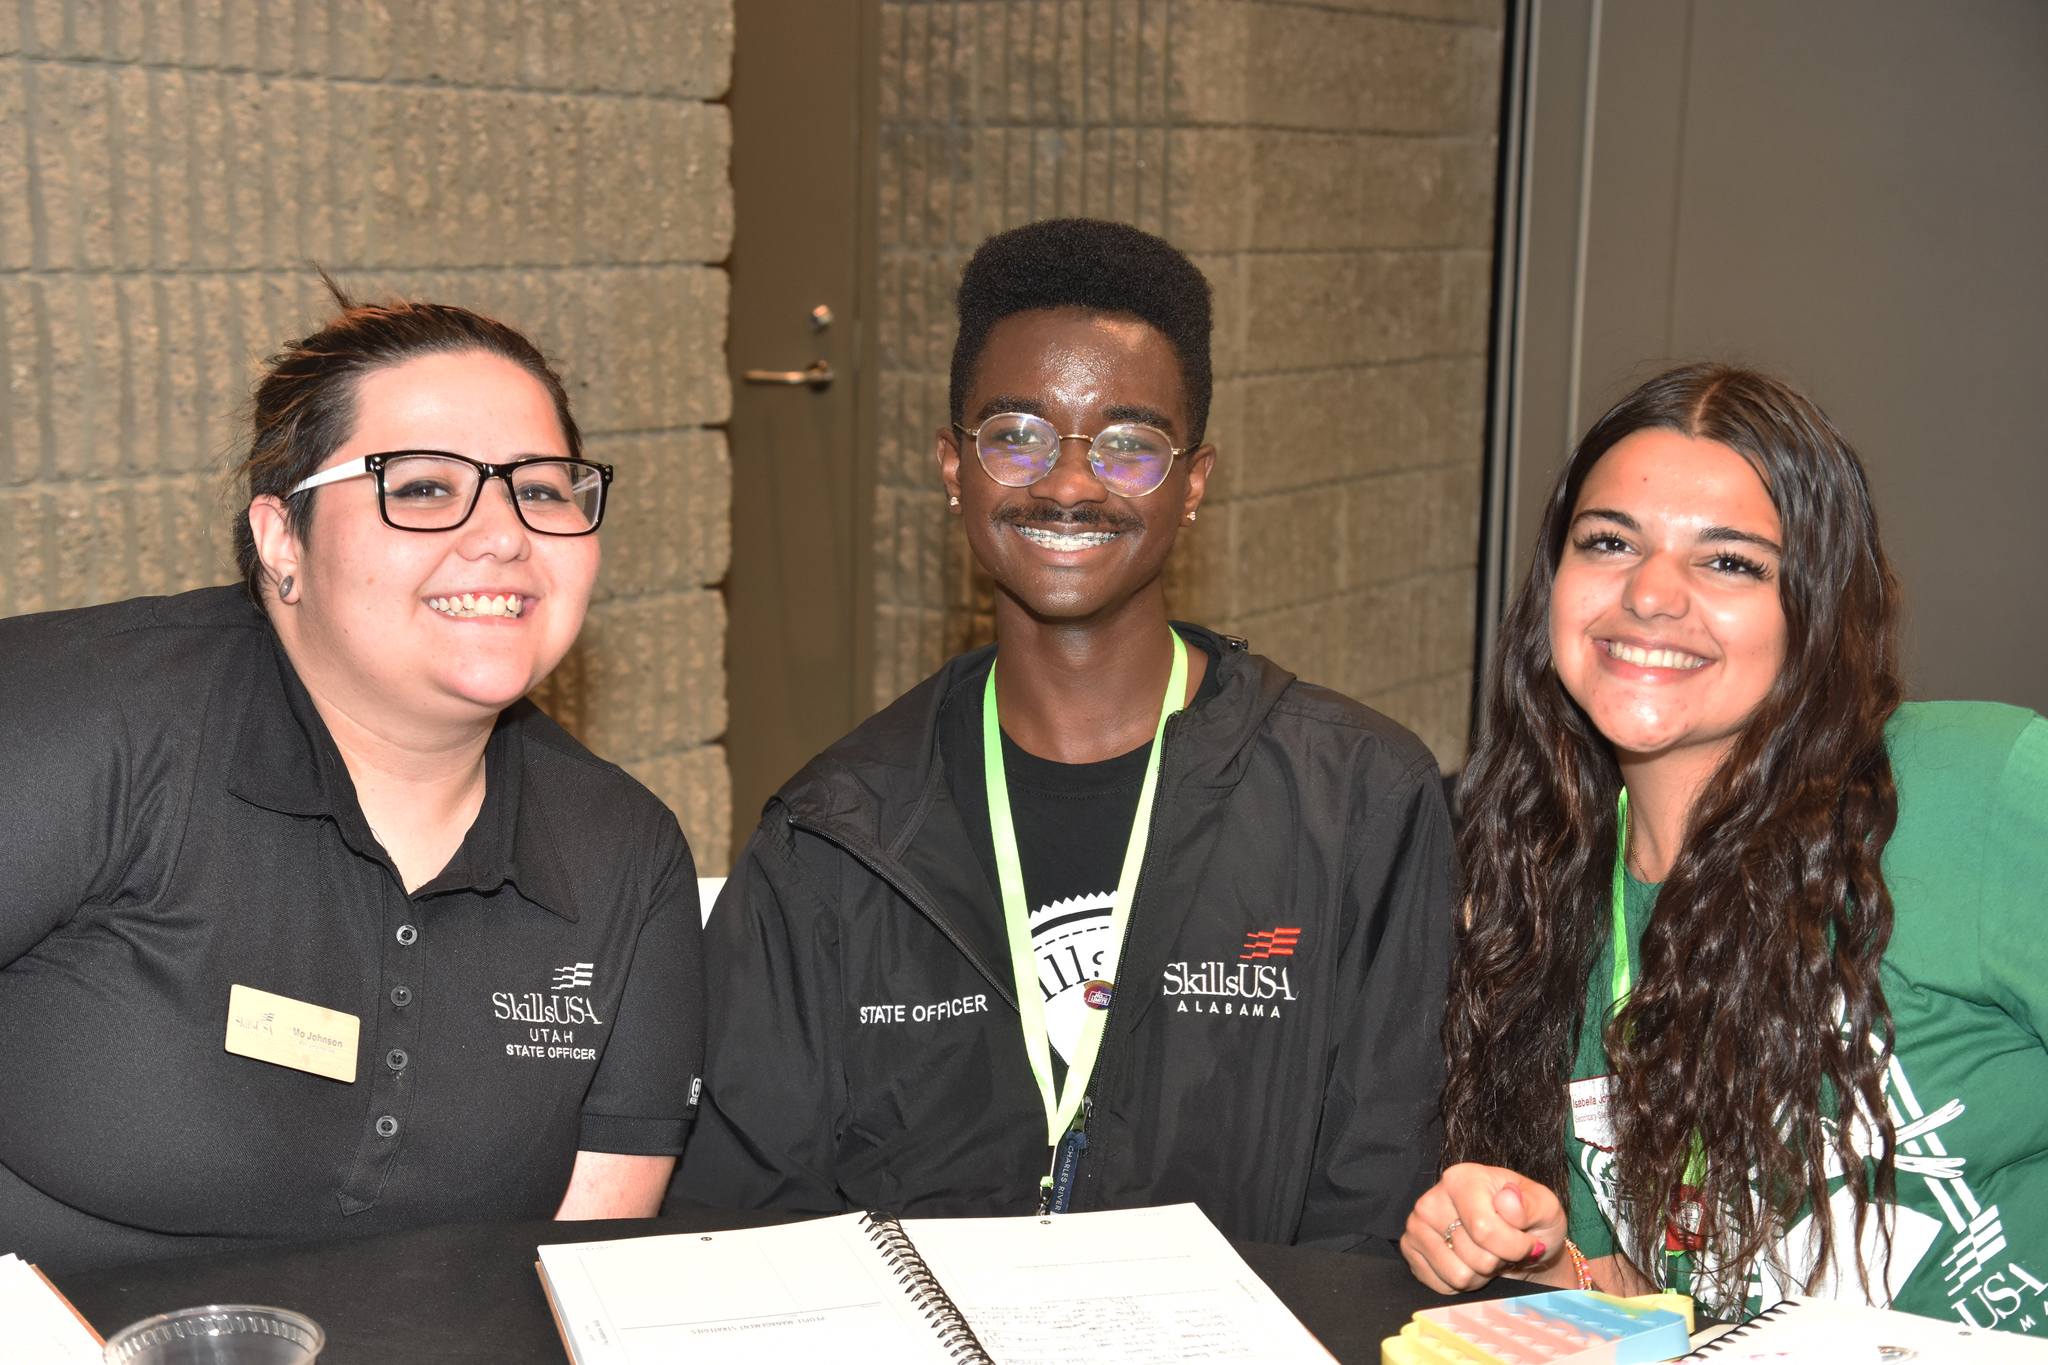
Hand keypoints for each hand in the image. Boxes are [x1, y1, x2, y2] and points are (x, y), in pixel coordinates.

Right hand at [1401, 1163, 1567, 1293]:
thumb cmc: (1531, 1222)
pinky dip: (1462, 1284)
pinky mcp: (1410, 1250)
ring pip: (1458, 1275)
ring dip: (1481, 1275)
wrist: (1517, 1244)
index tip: (1528, 1243)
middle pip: (1474, 1257)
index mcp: (1462, 1178)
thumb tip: (1507, 1200)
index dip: (1514, 1247)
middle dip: (1498, 1261)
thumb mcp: (1547, 1209)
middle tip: (1503, 1248)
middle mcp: (1431, 1199)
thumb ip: (1533, 1205)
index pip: (1483, 1229)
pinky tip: (1468, 1262)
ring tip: (1486, 1255)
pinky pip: (1442, 1286)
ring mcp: (1416, 1226)